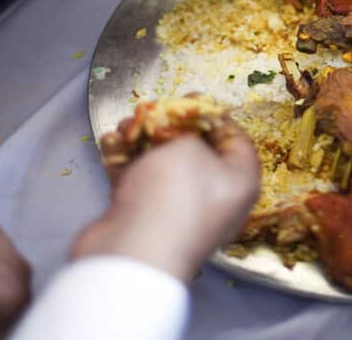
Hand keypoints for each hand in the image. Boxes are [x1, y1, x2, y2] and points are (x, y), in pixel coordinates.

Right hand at [72, 128, 260, 282]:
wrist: (132, 252)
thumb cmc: (173, 195)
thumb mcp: (189, 146)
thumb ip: (187, 128)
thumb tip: (183, 125)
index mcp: (241, 181)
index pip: (236, 139)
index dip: (214, 115)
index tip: (192, 99)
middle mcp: (216, 198)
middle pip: (196, 151)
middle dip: (170, 127)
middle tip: (152, 110)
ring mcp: (181, 211)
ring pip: (163, 165)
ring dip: (142, 141)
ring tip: (125, 126)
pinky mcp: (148, 219)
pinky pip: (140, 182)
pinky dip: (125, 162)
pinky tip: (111, 144)